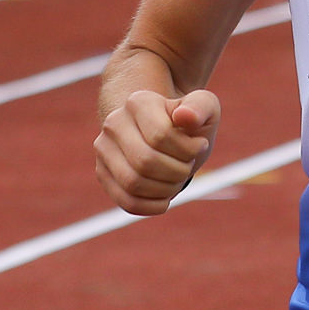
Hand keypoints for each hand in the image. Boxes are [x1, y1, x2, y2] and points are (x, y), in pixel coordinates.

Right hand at [95, 87, 220, 214]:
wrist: (165, 134)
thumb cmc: (189, 123)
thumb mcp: (205, 108)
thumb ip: (201, 107)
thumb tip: (184, 117)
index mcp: (138, 102)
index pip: (161, 135)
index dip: (188, 150)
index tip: (199, 145)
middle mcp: (114, 123)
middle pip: (146, 161)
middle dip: (177, 171)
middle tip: (188, 166)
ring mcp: (104, 149)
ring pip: (133, 183)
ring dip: (166, 189)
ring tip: (177, 179)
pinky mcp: (103, 173)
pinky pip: (126, 201)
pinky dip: (151, 206)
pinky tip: (166, 198)